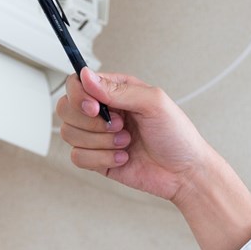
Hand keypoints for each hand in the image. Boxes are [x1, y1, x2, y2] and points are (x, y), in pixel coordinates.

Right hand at [56, 67, 250, 249]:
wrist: (184, 172)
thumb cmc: (177, 135)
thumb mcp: (154, 103)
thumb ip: (118, 90)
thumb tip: (87, 76)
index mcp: (115, 91)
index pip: (77, 83)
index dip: (79, 96)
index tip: (95, 108)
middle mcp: (103, 111)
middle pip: (65, 108)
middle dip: (91, 123)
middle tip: (120, 126)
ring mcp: (98, 136)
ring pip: (69, 134)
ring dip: (100, 142)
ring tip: (126, 142)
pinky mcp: (96, 159)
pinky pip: (78, 157)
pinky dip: (101, 159)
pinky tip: (122, 158)